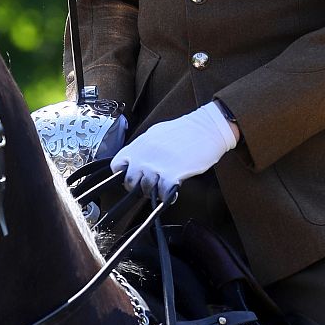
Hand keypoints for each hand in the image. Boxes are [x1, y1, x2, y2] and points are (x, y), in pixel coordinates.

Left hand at [110, 102, 237, 200]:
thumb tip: (137, 160)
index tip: (131, 176)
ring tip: (162, 187)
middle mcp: (145, 155)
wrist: (207, 128)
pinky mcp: (172, 175)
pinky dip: (167, 196)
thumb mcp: (157, 133)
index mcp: (140, 144)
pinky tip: (172, 190)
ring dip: (154, 192)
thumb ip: (144, 147)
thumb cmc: (185, 130)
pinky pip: (162, 194)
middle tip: (148, 185)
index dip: (123, 174)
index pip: (117, 165)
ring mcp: (157, 165)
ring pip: (145, 189)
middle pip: (129, 181)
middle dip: (138, 187)